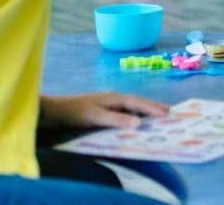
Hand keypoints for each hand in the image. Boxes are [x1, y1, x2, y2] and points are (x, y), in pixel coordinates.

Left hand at [39, 92, 168, 129]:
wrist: (54, 111)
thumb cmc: (74, 113)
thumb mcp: (95, 117)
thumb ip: (116, 120)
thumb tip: (139, 124)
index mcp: (114, 98)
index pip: (138, 103)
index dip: (153, 108)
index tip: (167, 114)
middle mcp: (114, 98)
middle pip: (138, 102)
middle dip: (153, 107)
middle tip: (169, 113)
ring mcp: (108, 102)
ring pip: (131, 106)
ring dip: (144, 110)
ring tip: (157, 115)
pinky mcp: (103, 109)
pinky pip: (124, 110)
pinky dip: (134, 114)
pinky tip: (136, 120)